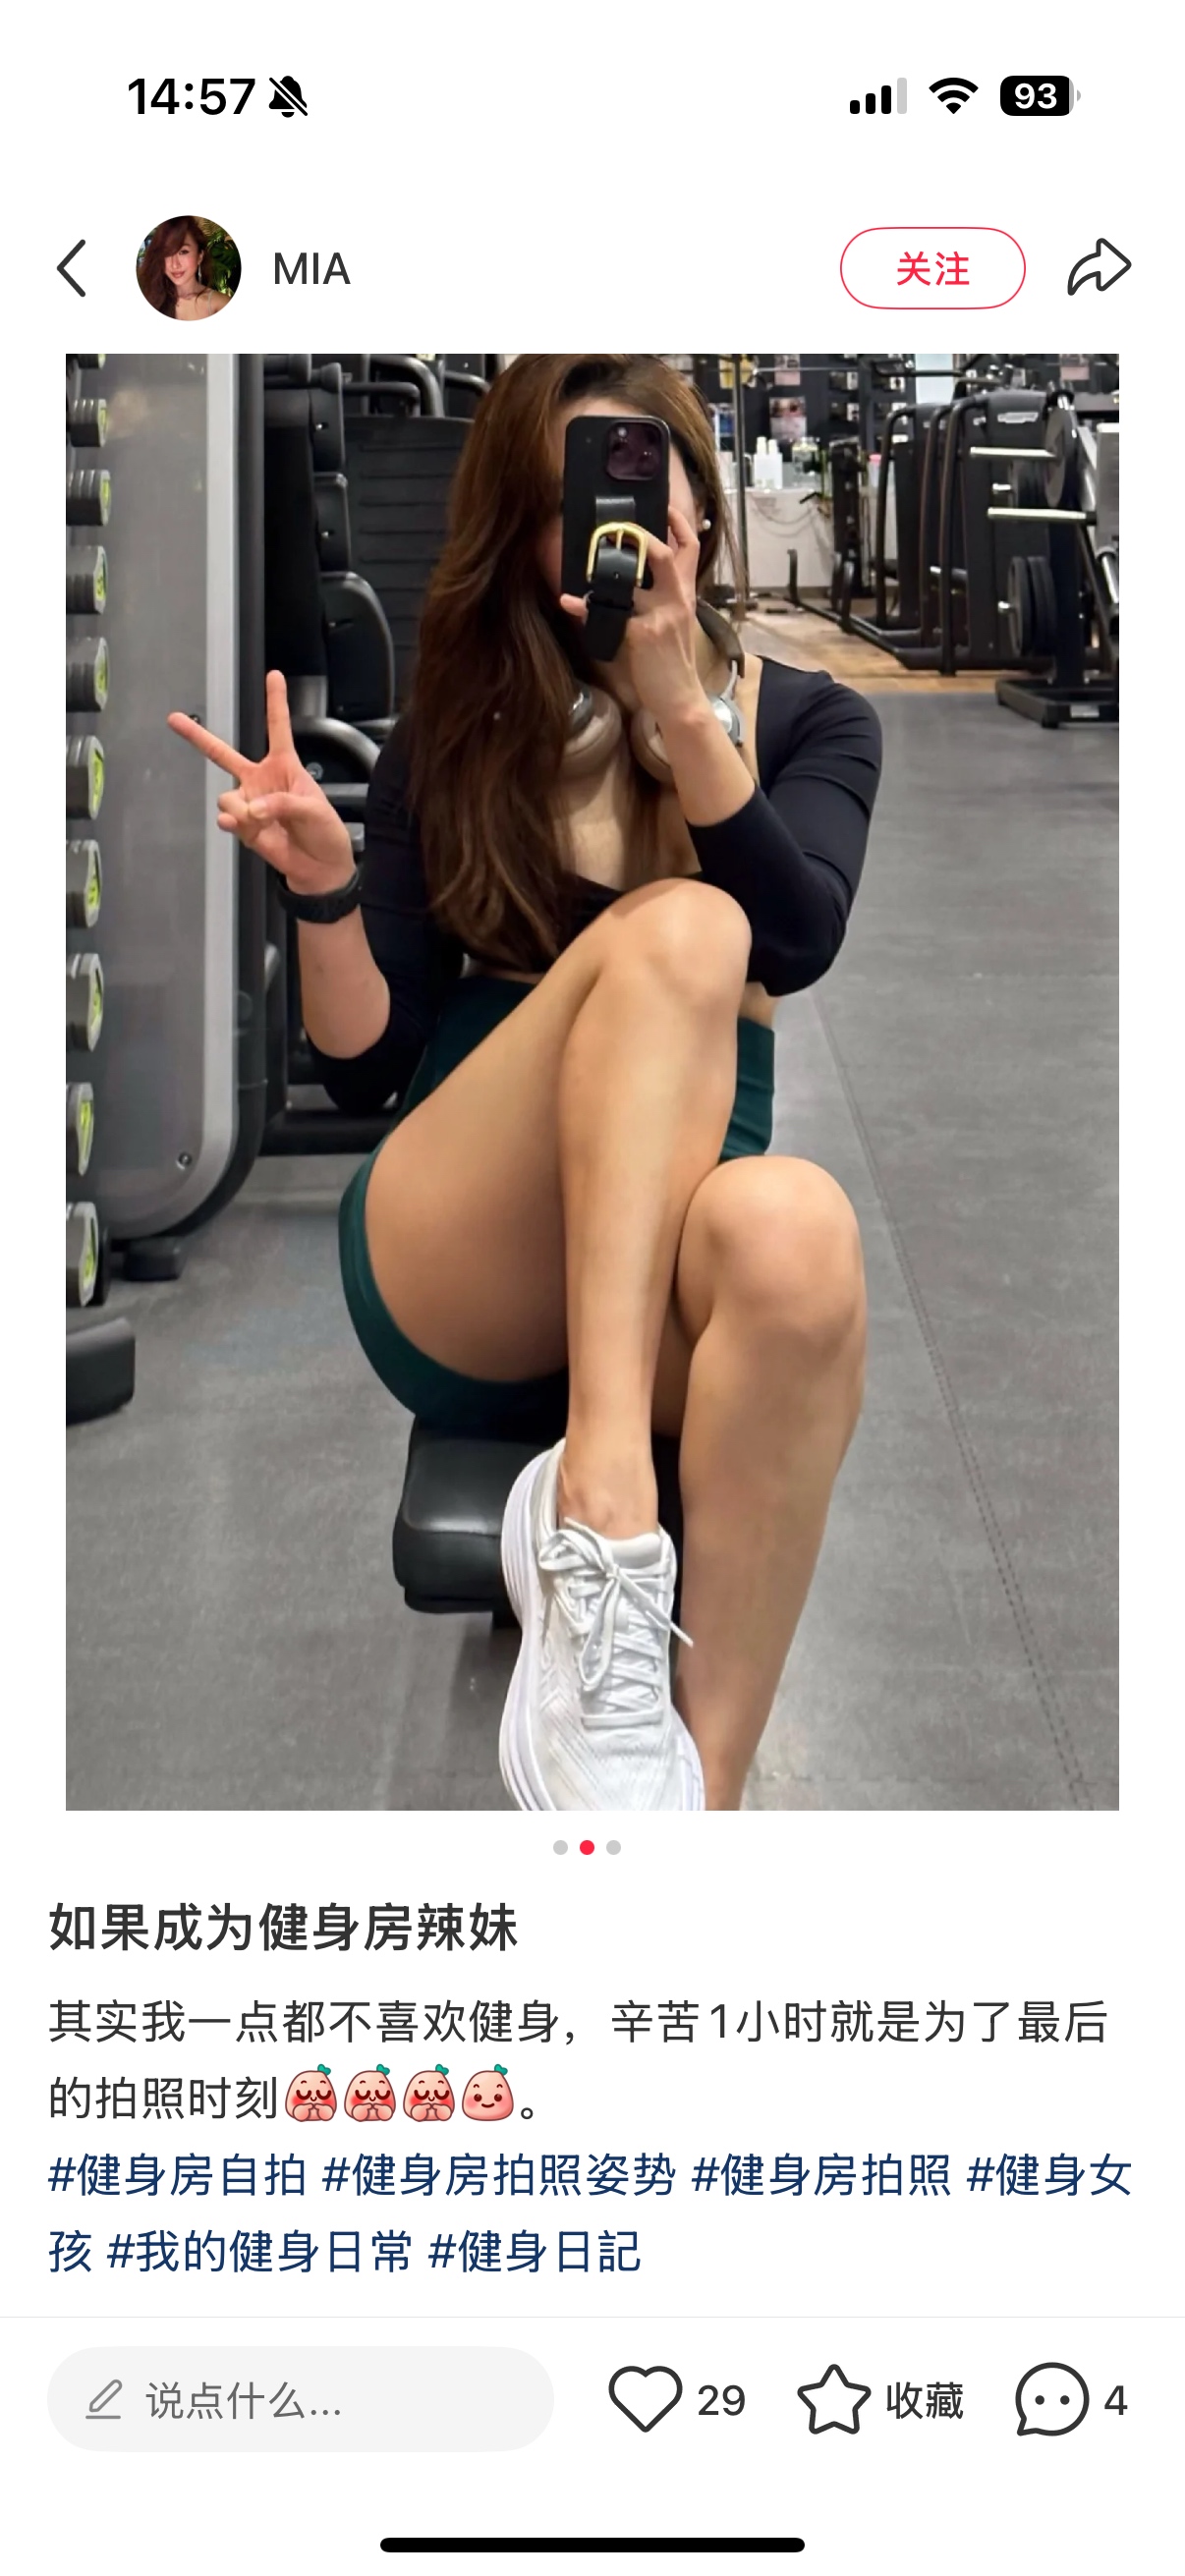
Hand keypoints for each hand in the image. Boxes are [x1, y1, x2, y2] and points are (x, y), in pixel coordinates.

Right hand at [167, 669, 355, 893]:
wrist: (319, 869)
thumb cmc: (324, 832)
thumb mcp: (314, 811)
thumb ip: (283, 803)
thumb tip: (251, 809)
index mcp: (284, 766)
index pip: (278, 728)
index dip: (276, 701)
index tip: (274, 675)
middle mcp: (260, 779)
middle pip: (223, 753)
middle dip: (197, 736)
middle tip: (173, 718)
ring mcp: (248, 802)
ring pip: (227, 796)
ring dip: (242, 810)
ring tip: (264, 822)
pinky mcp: (242, 826)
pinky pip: (227, 818)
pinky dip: (235, 824)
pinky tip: (245, 828)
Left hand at [560, 506, 704, 730]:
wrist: (680, 698)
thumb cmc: (673, 663)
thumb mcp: (676, 626)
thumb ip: (662, 601)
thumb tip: (633, 582)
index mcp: (686, 595)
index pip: (690, 549)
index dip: (679, 523)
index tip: (665, 505)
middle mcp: (677, 600)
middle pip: (665, 555)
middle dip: (641, 537)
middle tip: (619, 528)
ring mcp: (660, 616)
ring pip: (632, 581)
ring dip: (608, 569)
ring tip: (589, 559)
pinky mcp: (641, 635)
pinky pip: (608, 614)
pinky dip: (585, 608)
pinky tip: (570, 602)